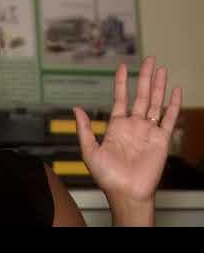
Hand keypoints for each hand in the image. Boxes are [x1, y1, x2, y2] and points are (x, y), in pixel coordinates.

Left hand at [74, 57, 181, 207]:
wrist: (126, 192)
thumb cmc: (107, 176)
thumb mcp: (89, 150)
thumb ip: (84, 128)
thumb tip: (76, 109)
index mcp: (117, 126)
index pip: (120, 98)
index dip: (122, 82)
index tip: (123, 66)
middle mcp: (134, 125)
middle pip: (141, 95)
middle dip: (145, 77)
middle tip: (149, 59)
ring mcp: (148, 131)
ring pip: (156, 103)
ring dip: (159, 86)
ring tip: (162, 69)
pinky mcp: (161, 140)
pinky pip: (169, 119)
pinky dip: (173, 105)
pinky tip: (176, 92)